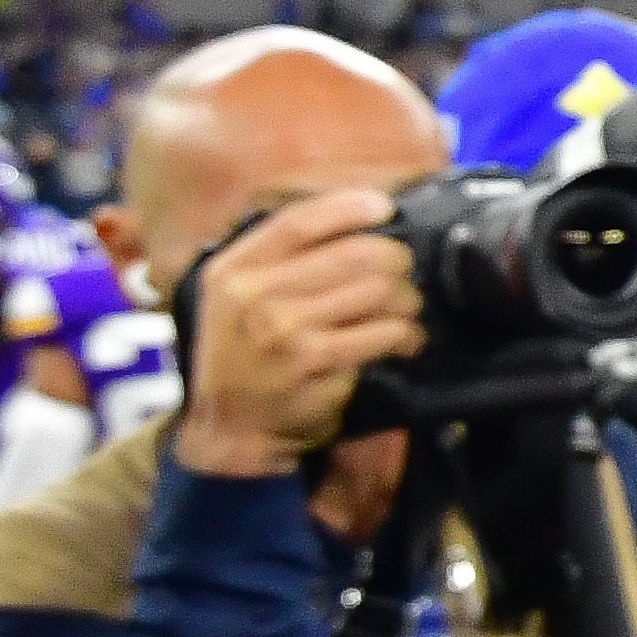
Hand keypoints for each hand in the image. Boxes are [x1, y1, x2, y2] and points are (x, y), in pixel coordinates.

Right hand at [170, 188, 422, 479]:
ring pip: (378, 290)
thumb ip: (276, 260)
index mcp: (234, 270)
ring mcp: (285, 330)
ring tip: (407, 310)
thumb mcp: (234, 298)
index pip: (299, 221)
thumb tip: (349, 220)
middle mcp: (255, 295)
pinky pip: (383, 333)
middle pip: (353, 253)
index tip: (384, 207)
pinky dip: (407, 334)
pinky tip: (405, 341)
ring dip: (407, 299)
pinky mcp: (315, 363)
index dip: (349, 208)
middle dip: (396, 259)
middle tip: (405, 273)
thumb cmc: (241, 357)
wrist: (230, 428)